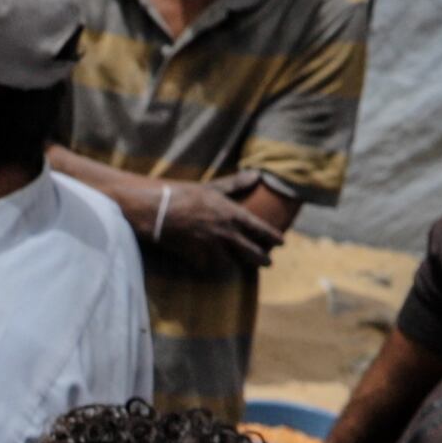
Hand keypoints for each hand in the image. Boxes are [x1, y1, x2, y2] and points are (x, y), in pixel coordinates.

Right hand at [143, 178, 287, 274]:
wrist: (159, 211)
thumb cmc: (185, 195)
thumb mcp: (213, 187)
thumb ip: (236, 184)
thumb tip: (257, 174)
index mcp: (233, 214)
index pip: (260, 229)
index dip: (273, 236)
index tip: (282, 242)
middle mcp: (227, 233)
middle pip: (251, 251)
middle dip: (262, 258)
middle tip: (268, 263)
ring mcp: (213, 246)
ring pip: (232, 262)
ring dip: (237, 264)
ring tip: (241, 266)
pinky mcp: (198, 256)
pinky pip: (210, 266)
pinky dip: (212, 267)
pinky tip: (215, 268)